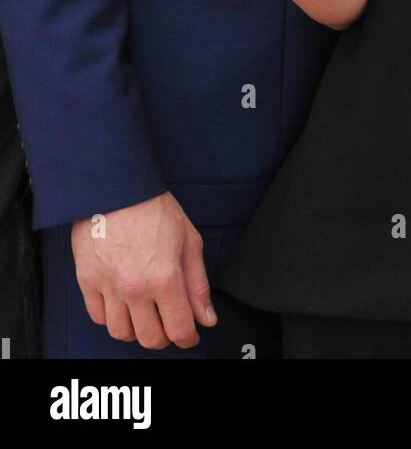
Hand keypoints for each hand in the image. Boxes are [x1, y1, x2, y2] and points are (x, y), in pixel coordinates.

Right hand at [71, 191, 216, 349]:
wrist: (117, 187)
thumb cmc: (154, 208)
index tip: (189, 334)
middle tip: (168, 323)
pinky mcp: (87, 280)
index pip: (179, 330)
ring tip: (144, 313)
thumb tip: (207, 318)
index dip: (188, 338)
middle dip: (164, 337)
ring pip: (121, 333)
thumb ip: (198, 284)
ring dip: (136, 330)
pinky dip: (111, 317)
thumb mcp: (189, 240)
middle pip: (149, 339)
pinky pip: (98, 317)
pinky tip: (122, 303)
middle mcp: (135, 288)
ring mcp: (108, 286)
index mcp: (165, 278)